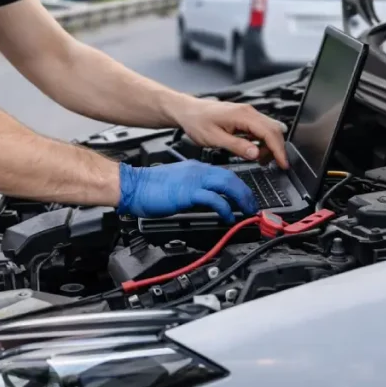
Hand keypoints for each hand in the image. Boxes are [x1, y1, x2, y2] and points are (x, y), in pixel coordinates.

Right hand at [116, 160, 258, 222]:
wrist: (133, 186)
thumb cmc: (149, 187)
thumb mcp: (177, 184)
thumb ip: (194, 189)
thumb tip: (207, 201)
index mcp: (195, 168)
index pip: (224, 174)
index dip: (239, 187)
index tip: (245, 198)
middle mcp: (198, 171)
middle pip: (231, 178)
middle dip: (245, 193)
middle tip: (252, 206)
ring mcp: (194, 181)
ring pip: (227, 185)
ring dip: (241, 199)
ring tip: (247, 212)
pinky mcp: (188, 193)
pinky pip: (214, 199)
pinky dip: (225, 208)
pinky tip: (229, 217)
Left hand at [171, 99, 288, 168]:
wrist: (187, 111)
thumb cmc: (197, 122)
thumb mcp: (215, 138)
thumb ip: (237, 146)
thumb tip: (256, 154)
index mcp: (243, 115)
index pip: (269, 133)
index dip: (279, 150)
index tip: (283, 164)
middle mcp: (248, 112)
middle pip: (274, 130)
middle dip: (277, 149)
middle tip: (274, 165)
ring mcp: (247, 113)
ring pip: (269, 129)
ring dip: (269, 146)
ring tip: (259, 159)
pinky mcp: (244, 117)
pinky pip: (260, 129)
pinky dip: (262, 141)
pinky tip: (254, 150)